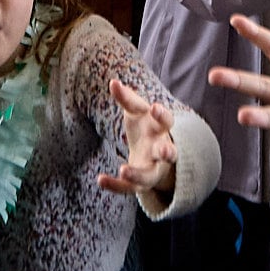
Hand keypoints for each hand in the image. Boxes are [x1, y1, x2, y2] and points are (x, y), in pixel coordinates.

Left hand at [96, 79, 177, 195]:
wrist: (151, 155)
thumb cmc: (144, 127)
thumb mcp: (136, 112)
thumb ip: (127, 98)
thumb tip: (113, 82)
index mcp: (161, 129)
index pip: (167, 121)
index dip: (162, 115)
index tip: (155, 108)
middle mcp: (161, 150)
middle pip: (169, 153)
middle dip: (167, 151)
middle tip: (165, 151)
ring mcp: (152, 169)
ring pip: (150, 175)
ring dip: (139, 174)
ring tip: (123, 169)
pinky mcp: (138, 184)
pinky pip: (128, 188)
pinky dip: (115, 185)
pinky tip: (100, 179)